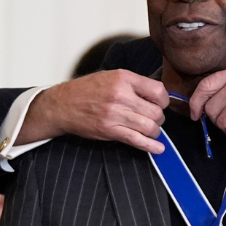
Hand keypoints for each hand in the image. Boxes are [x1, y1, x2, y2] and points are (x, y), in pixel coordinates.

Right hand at [20, 70, 169, 153]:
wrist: (61, 104)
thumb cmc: (87, 90)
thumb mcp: (111, 76)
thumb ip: (135, 84)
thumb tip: (158, 95)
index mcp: (123, 79)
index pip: (158, 91)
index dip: (163, 101)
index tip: (160, 105)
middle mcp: (120, 95)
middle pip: (156, 112)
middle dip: (159, 119)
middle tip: (152, 119)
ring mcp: (114, 114)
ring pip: (149, 127)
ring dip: (154, 132)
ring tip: (150, 130)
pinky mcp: (109, 130)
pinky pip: (136, 140)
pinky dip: (150, 146)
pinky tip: (158, 148)